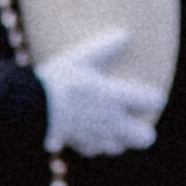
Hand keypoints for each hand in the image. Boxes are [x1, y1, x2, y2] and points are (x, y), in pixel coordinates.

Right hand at [38, 29, 161, 157]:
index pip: (153, 100)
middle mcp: (113, 120)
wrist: (32, 106)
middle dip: (143, 132)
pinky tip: (87, 132)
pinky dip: (95, 144)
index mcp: (116, 95)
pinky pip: (96, 150)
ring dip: (117, 139)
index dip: (154, 98)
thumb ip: (105, 48)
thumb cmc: (57, 78)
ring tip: (107, 126)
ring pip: (120, 147)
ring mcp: (97, 136)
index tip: (148, 95)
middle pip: (145, 137)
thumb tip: (124, 35)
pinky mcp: (81, 146)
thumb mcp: (81, 58)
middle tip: (133, 121)